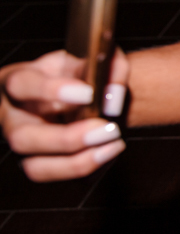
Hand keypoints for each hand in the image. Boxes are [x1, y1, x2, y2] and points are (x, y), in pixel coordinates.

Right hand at [1, 49, 129, 181]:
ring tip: (113, 146)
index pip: (21, 85)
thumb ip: (108, 65)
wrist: (78, 93)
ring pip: (34, 166)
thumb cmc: (76, 73)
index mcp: (17, 82)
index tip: (88, 93)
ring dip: (76, 163)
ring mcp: (22, 145)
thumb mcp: (89, 57)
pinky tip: (108, 154)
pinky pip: (56, 176)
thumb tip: (113, 95)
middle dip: (66, 138)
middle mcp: (11, 117)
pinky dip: (83, 170)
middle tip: (106, 129)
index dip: (52, 91)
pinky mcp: (37, 163)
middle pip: (22, 137)